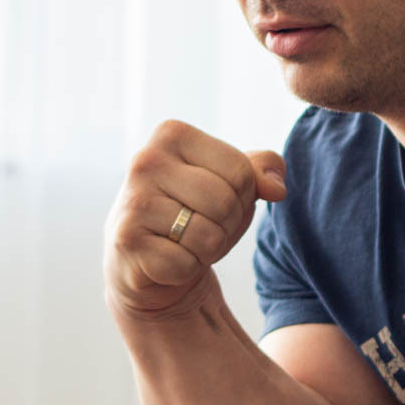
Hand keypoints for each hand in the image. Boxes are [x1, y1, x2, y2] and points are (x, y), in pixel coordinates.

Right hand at [103, 119, 286, 318]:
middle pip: (226, 202)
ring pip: (209, 235)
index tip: (216, 200)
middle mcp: (146, 161)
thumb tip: (277, 189)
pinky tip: (168, 259)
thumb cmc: (194, 211)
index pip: (241, 171)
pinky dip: (187, 269)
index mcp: (172, 134)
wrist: (145, 259)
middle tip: (202, 225)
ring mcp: (133, 201)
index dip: (242, 196)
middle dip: (227, 225)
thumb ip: (262, 169)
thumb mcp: (232, 182)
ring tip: (186, 242)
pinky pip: (186, 264)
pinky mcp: (127, 241)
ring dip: (209, 249)